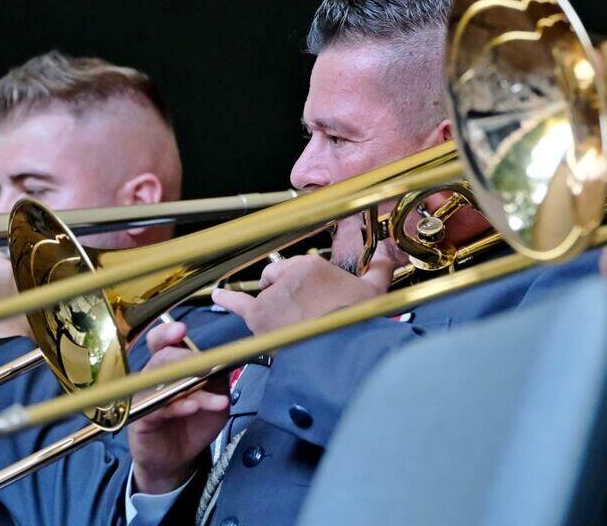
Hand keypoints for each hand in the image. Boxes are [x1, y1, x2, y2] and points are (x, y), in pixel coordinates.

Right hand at [128, 321, 228, 493]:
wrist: (177, 459)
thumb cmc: (193, 422)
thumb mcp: (215, 399)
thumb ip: (219, 380)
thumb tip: (226, 362)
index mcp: (169, 367)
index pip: (162, 342)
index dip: (168, 333)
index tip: (182, 329)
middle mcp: (153, 378)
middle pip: (161, 358)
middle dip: (184, 358)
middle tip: (205, 364)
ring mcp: (145, 398)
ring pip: (163, 383)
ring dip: (191, 387)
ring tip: (214, 398)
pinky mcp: (141, 419)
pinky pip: (159, 409)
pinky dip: (179, 406)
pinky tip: (193, 407)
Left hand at [210, 248, 395, 333]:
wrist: (344, 352)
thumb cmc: (359, 322)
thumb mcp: (374, 292)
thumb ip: (380, 269)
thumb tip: (389, 253)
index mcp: (312, 266)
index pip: (293, 268)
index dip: (299, 283)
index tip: (305, 295)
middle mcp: (288, 275)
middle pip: (276, 280)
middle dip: (285, 294)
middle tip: (303, 314)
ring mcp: (271, 297)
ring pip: (264, 296)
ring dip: (270, 307)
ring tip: (284, 321)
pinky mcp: (260, 317)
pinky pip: (239, 303)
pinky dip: (227, 298)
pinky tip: (217, 294)